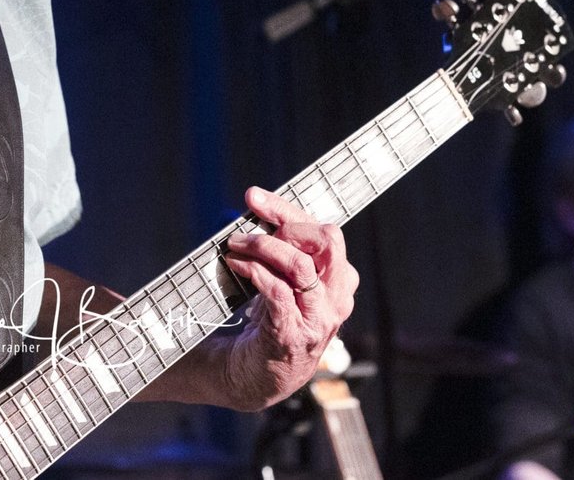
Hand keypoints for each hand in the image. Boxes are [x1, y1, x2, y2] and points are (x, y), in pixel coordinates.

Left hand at [219, 186, 357, 410]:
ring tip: (235, 244)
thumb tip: (257, 205)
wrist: (255, 377)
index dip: (288, 209)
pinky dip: (254, 271)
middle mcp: (335, 299)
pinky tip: (237, 265)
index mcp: (337, 281)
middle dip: (286, 222)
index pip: (324, 231)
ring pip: (301, 265)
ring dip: (263, 246)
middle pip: (326, 241)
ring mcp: (316, 319)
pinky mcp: (292, 336)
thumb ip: (282, 250)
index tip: (255, 197)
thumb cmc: (269, 322)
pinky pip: (278, 292)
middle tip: (251, 223)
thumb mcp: (285, 282)